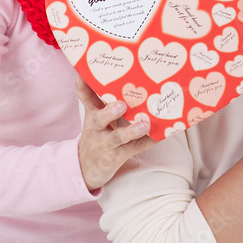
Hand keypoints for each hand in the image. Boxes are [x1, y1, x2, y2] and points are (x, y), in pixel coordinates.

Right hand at [75, 76, 155, 190]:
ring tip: (144, 125)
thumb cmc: (96, 134)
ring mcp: (106, 144)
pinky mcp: (116, 157)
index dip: (83, 86)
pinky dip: (148, 141)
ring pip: (118, 137)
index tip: (82, 74)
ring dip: (132, 130)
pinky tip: (160, 135)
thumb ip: (96, 96)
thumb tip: (100, 73)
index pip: (86, 98)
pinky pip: (135, 148)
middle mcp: (97, 129)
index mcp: (92, 115)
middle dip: (110, 111)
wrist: (85, 168)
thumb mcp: (93, 116)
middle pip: (100, 118)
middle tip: (122, 104)